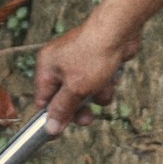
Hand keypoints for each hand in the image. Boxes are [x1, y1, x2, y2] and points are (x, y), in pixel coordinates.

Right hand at [33, 20, 140, 134]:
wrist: (120, 30)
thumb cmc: (94, 55)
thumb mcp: (76, 89)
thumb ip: (62, 109)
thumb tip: (50, 128)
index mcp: (46, 67)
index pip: (43, 100)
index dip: (51, 117)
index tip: (58, 132)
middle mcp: (59, 63)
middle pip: (65, 99)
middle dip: (79, 109)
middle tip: (88, 118)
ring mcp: (78, 61)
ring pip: (85, 92)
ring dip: (96, 96)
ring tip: (104, 87)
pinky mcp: (95, 60)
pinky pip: (97, 82)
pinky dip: (105, 84)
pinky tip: (112, 76)